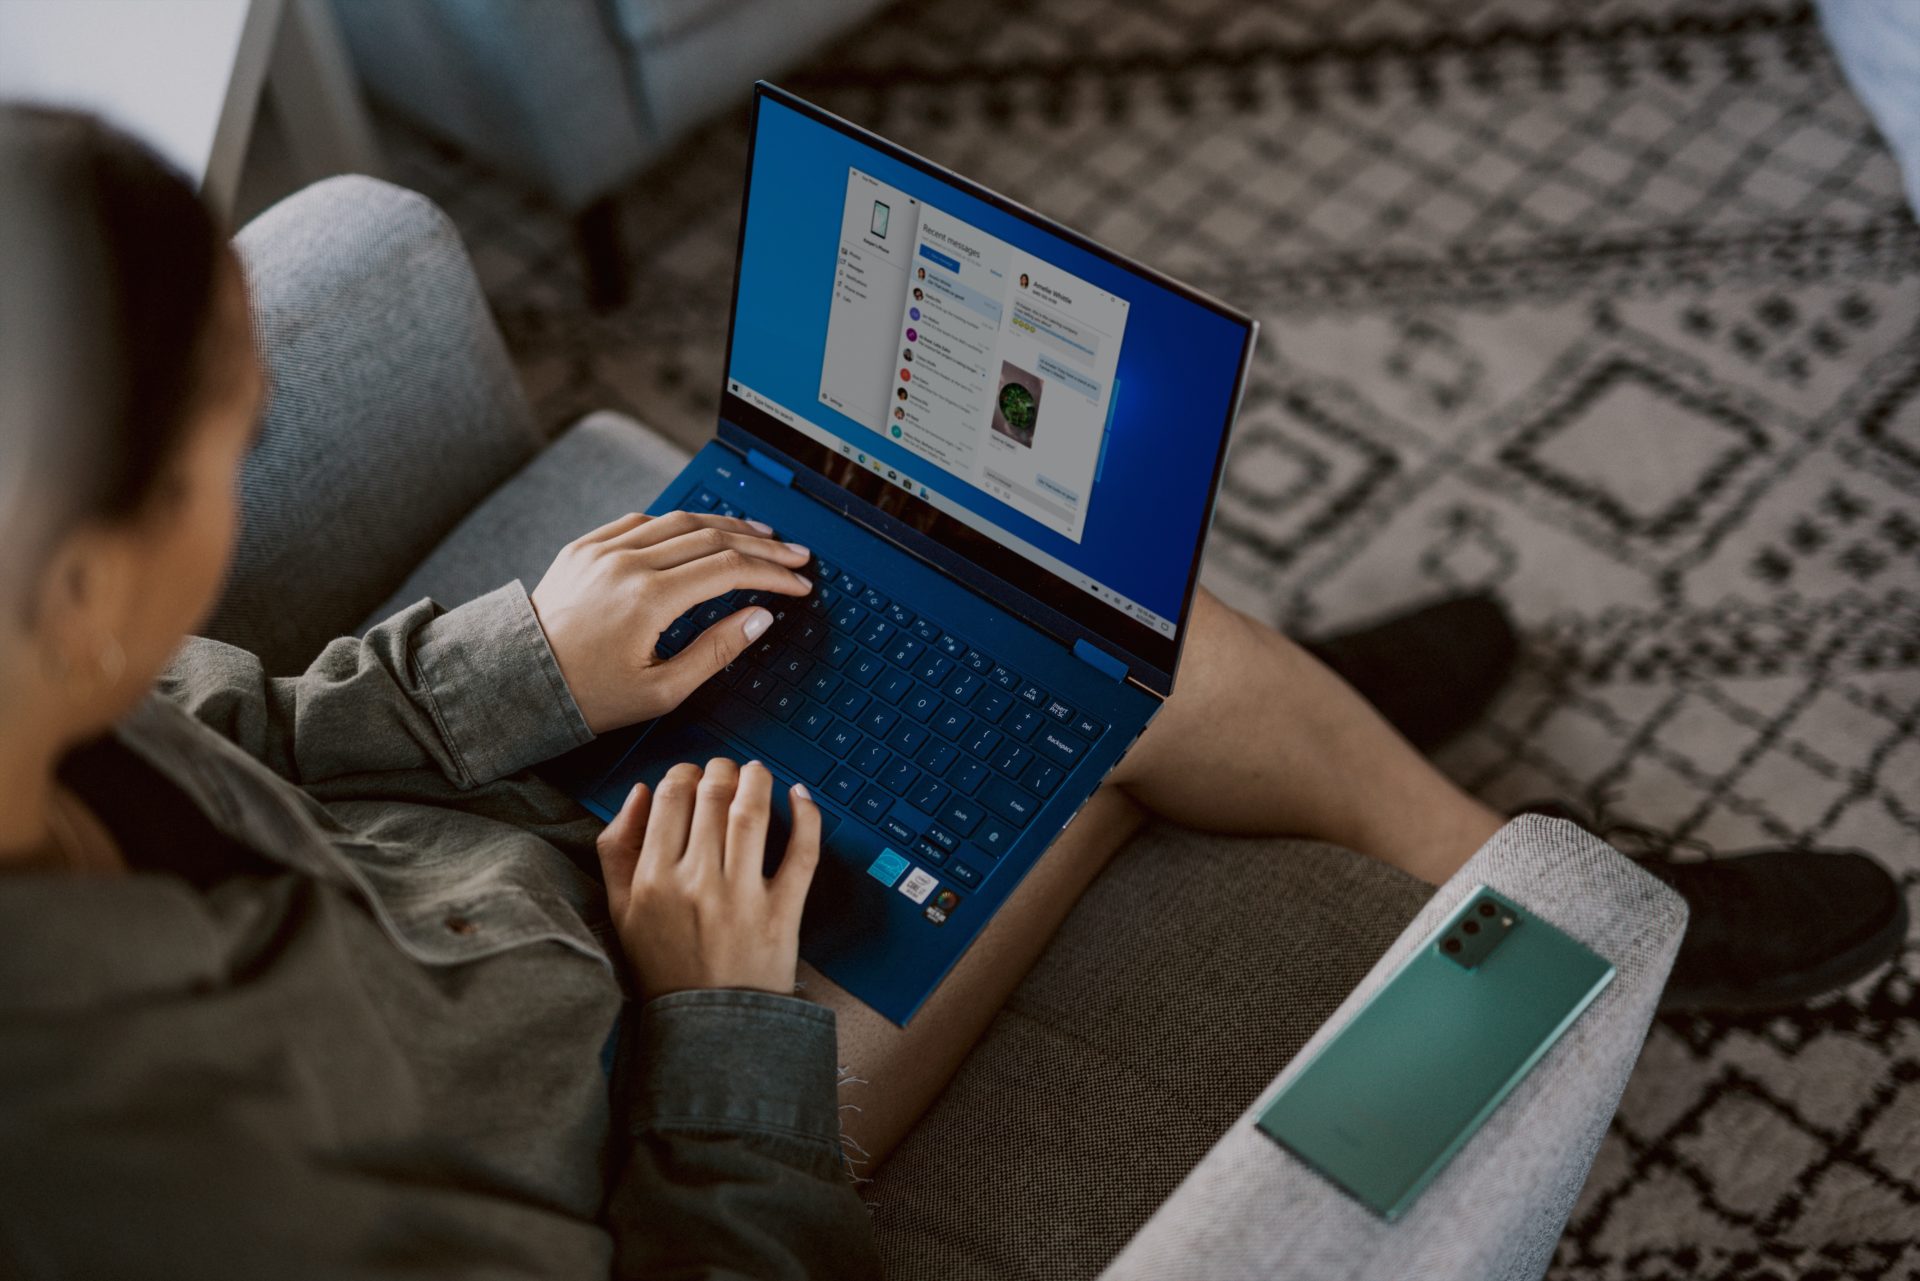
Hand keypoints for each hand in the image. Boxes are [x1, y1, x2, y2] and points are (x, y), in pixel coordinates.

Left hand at [530, 511, 811, 731]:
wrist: (517, 682)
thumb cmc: (587, 695)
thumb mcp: (661, 690)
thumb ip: (717, 651)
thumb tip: (759, 617)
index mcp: (649, 599)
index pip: (730, 569)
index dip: (772, 574)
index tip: (798, 583)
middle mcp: (627, 563)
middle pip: (713, 537)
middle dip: (762, 545)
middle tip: (794, 554)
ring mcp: (604, 549)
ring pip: (680, 520)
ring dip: (726, 525)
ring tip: (760, 534)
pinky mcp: (585, 547)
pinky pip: (642, 521)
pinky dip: (679, 523)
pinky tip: (701, 530)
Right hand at [595, 758, 821, 998]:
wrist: (707, 1024)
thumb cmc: (664, 964)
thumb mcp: (621, 910)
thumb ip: (617, 848)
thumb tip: (638, 792)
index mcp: (654, 879)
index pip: (670, 798)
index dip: (682, 773)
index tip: (690, 775)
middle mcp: (697, 882)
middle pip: (712, 797)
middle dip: (719, 770)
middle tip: (725, 769)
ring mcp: (742, 896)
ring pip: (752, 814)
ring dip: (756, 780)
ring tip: (756, 771)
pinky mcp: (782, 911)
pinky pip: (801, 853)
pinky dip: (807, 817)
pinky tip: (800, 795)